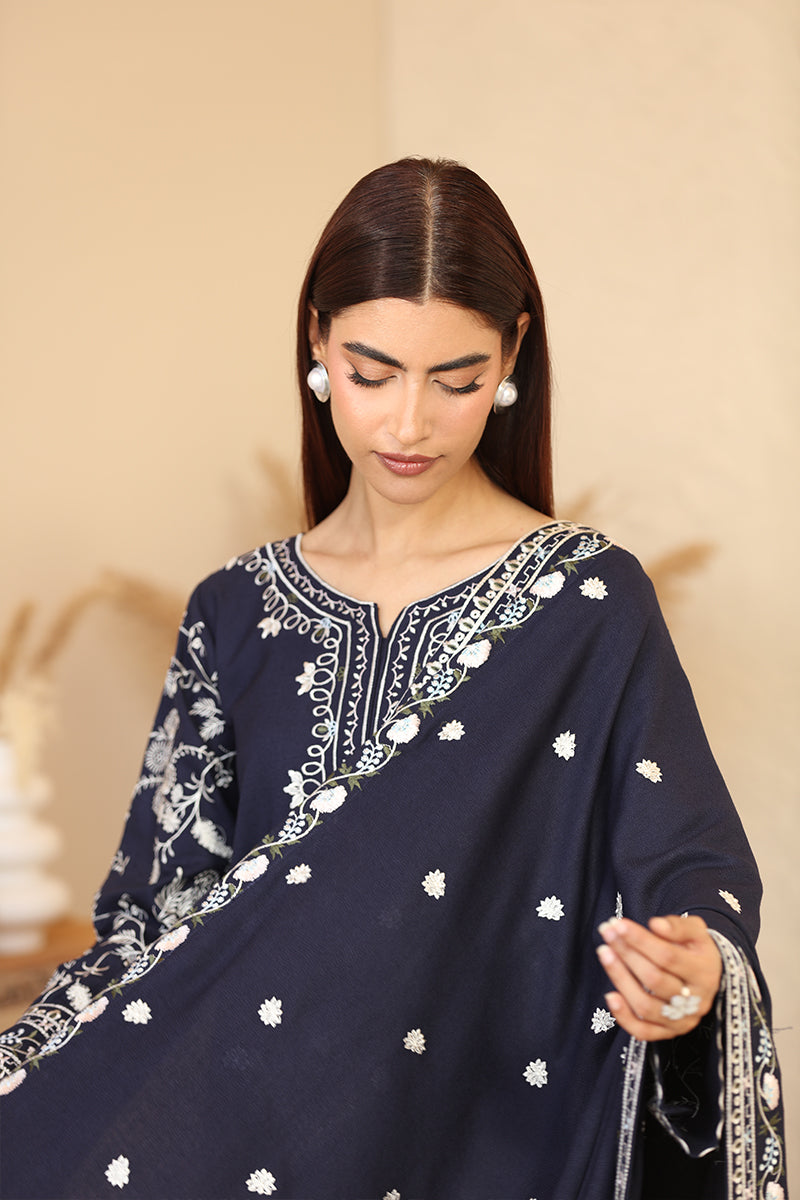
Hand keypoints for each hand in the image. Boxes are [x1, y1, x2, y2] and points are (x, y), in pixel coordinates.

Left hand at [596, 914, 722, 1041]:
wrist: (707, 977)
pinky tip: (610, 995)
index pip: (667, 956)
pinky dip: (624, 1017)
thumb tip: (656, 925)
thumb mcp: (696, 931)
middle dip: (626, 953)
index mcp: (704, 972)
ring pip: (646, 1006)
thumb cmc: (696, 949)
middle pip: (654, 980)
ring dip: (620, 979)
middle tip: (606, 932)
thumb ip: (679, 926)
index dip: (640, 940)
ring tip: (605, 953)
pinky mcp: (669, 1033)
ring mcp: (682, 1020)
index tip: (618, 924)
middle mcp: (696, 1001)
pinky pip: (643, 1032)